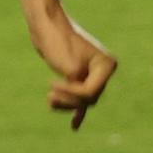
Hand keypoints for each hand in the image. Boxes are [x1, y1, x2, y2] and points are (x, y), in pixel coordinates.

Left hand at [29, 11, 116, 129]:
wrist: (45, 26)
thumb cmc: (58, 43)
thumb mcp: (70, 68)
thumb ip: (78, 88)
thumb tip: (84, 103)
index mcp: (107, 65)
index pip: (91, 92)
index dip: (71, 94)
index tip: (52, 85)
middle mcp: (103, 70)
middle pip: (88, 98)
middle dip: (68, 101)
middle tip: (48, 97)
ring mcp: (92, 73)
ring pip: (82, 100)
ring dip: (66, 104)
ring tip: (49, 101)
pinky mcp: (79, 75)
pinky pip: (80, 97)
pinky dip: (76, 110)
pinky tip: (74, 126)